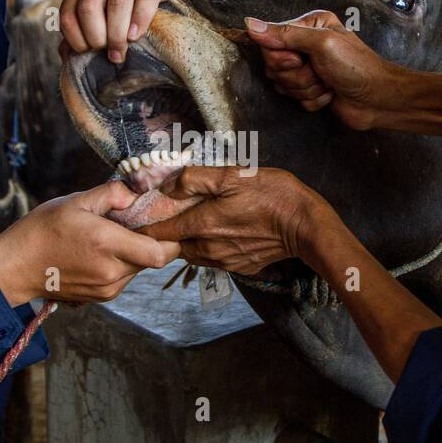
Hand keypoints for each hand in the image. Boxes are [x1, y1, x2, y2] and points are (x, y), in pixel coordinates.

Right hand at [0, 180, 181, 304]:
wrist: (16, 267)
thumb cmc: (42, 230)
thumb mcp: (75, 201)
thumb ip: (111, 194)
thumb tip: (137, 194)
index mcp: (106, 243)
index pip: (161, 252)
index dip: (171, 239)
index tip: (164, 223)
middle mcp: (111, 271)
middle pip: (153, 260)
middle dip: (151, 241)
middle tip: (135, 224)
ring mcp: (107, 289)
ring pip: (140, 269)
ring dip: (135, 253)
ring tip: (112, 237)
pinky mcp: (102, 297)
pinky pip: (125, 278)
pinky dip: (122, 264)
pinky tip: (101, 252)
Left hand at [60, 0, 178, 63]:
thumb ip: (82, 16)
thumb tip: (67, 54)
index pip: (69, 11)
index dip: (75, 38)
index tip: (88, 52)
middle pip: (89, 7)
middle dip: (96, 38)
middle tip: (106, 53)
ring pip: (117, 3)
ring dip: (116, 35)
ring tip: (120, 52)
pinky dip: (138, 22)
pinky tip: (135, 36)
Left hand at [139, 166, 324, 275]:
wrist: (305, 225)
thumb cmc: (272, 194)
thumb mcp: (233, 174)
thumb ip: (194, 179)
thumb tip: (168, 187)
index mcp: (202, 224)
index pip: (158, 233)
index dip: (143, 225)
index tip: (136, 217)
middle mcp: (208, 248)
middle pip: (173, 245)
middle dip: (166, 233)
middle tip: (168, 215)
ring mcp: (225, 261)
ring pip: (192, 253)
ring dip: (188, 241)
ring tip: (195, 222)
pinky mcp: (239, 268)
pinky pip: (213, 259)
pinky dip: (209, 247)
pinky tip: (221, 232)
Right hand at [245, 10, 398, 129]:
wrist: (378, 99)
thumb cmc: (357, 67)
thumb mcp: (321, 44)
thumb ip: (285, 34)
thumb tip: (250, 24)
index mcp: (307, 25)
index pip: (269, 42)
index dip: (281, 57)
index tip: (300, 60)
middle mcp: (305, 44)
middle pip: (273, 65)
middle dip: (296, 75)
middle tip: (319, 72)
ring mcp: (307, 68)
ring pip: (283, 84)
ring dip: (306, 89)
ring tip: (327, 83)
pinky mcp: (311, 89)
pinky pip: (295, 99)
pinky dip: (313, 100)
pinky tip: (330, 94)